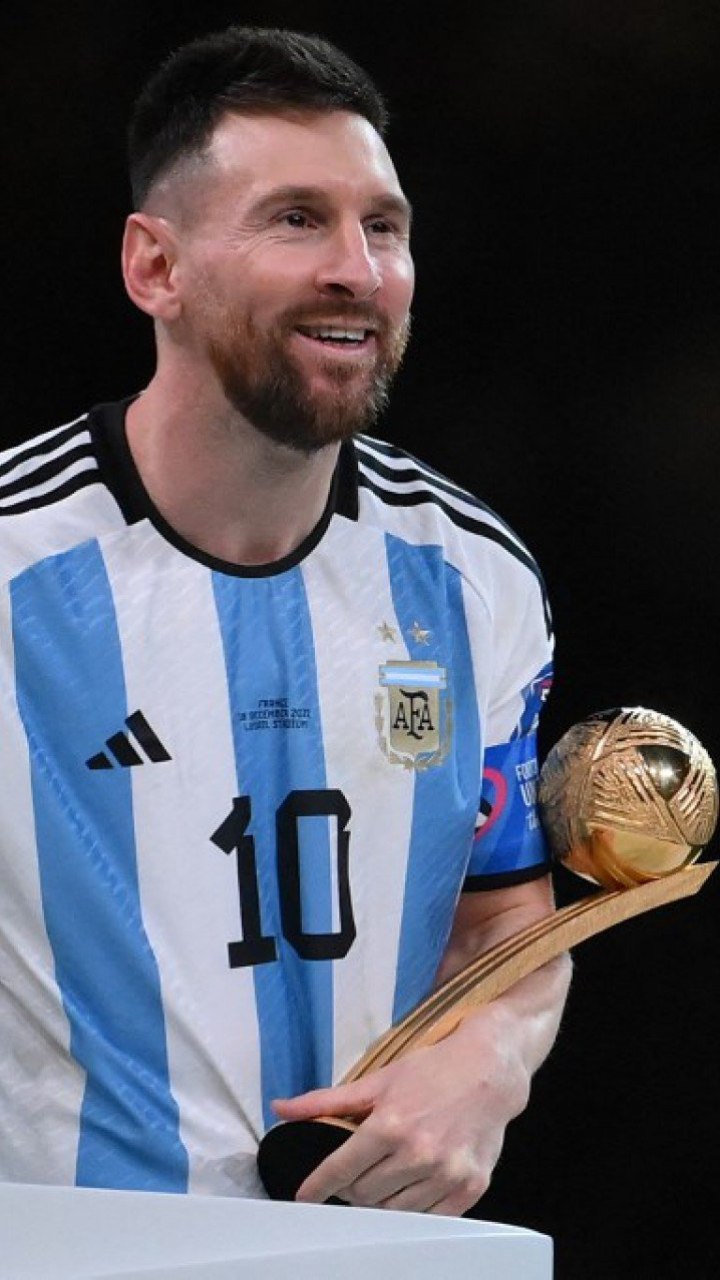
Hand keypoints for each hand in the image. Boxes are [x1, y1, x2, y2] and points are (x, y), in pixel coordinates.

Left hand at [271, 1007, 529, 1214]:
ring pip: (394, 1212)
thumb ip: (327, 1101)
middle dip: (352, 1187)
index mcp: (390, 1125)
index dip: (317, 1186)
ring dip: (381, 1200)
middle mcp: (418, 1153)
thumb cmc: (432, 1072)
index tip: (305, 1196)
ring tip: (384, 1177)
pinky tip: (411, 1186)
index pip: (341, 1170)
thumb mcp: (378, 1080)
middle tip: (356, 1171)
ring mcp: (446, 1174)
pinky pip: (429, 1218)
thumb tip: (281, 1108)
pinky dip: (414, 1208)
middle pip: (364, 1195)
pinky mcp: (470, 1188)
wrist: (490, 1071)